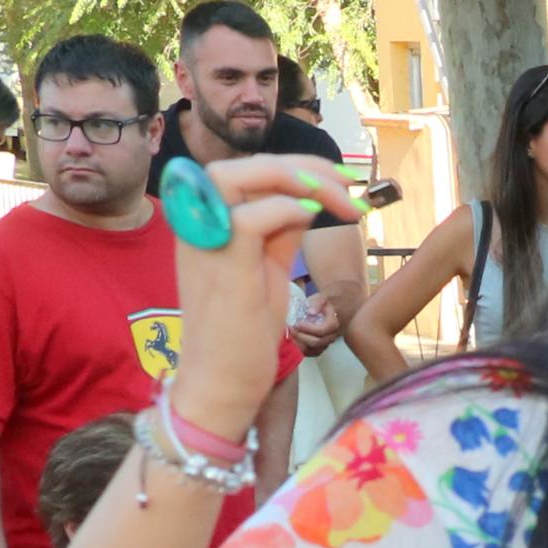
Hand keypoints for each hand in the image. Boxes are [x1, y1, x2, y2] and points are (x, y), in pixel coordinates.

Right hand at [163, 156, 358, 439]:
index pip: (247, 173)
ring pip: (239, 177)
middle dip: (303, 167)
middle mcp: (198, 223)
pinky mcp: (222, 262)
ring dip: (299, 180)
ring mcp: (205, 239)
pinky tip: (317, 221)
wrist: (221, 381)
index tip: (343, 182)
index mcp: (207, 222)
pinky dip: (287, 209)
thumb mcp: (267, 269)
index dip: (296, 168)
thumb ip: (280, 233)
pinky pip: (251, 216)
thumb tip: (307, 202)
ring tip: (342, 202)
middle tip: (350, 187)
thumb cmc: (244, 332)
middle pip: (242, 166)